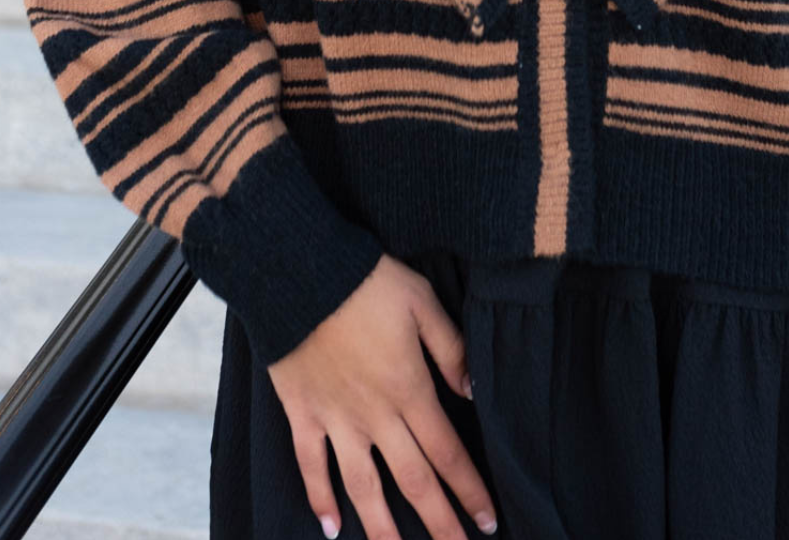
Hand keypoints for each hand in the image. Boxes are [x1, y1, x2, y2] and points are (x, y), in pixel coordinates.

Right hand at [266, 252, 499, 538]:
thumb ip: (451, 349)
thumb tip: (473, 391)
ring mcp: (336, 419)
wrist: (302, 273)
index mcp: (410, 389)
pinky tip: (330, 528)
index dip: (469, 490)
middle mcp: (375, 415)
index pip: (447, 453)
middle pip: (412, 481)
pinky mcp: (303, 413)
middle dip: (438, 522)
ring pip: (363, 487)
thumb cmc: (367, 282)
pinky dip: (319, 498)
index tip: (487, 521)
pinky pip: (311, 465)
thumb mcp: (422, 302)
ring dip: (382, 527)